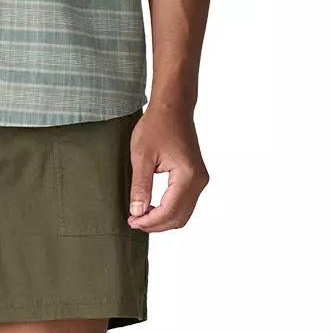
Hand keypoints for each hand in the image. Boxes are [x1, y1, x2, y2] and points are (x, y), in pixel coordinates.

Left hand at [128, 102, 207, 230]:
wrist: (173, 109)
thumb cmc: (157, 126)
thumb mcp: (141, 156)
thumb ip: (140, 186)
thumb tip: (137, 212)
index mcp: (187, 175)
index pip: (169, 210)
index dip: (149, 221)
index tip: (131, 221)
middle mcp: (199, 180)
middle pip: (179, 217)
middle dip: (156, 224)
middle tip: (133, 221)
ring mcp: (200, 180)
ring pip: (183, 213)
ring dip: (163, 219)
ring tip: (140, 215)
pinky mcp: (196, 177)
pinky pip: (185, 203)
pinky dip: (169, 210)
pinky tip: (152, 206)